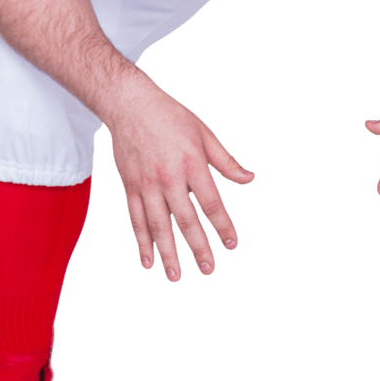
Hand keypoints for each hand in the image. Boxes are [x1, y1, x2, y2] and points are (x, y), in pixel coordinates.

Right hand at [107, 77, 254, 280]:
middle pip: (186, 220)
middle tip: (209, 269)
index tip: (232, 243)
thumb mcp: (205, 133)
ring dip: (168, 253)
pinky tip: (148, 261)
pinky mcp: (130, 187)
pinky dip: (142, 242)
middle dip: (198, 247)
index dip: (223, 226)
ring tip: (176, 276)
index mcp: (192, 163)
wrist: (130, 105)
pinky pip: (136, 220)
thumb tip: (249, 179)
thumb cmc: (172, 117)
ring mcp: (147, 184)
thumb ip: (226, 161)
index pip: (211, 203)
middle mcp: (169, 178)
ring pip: (158, 226)